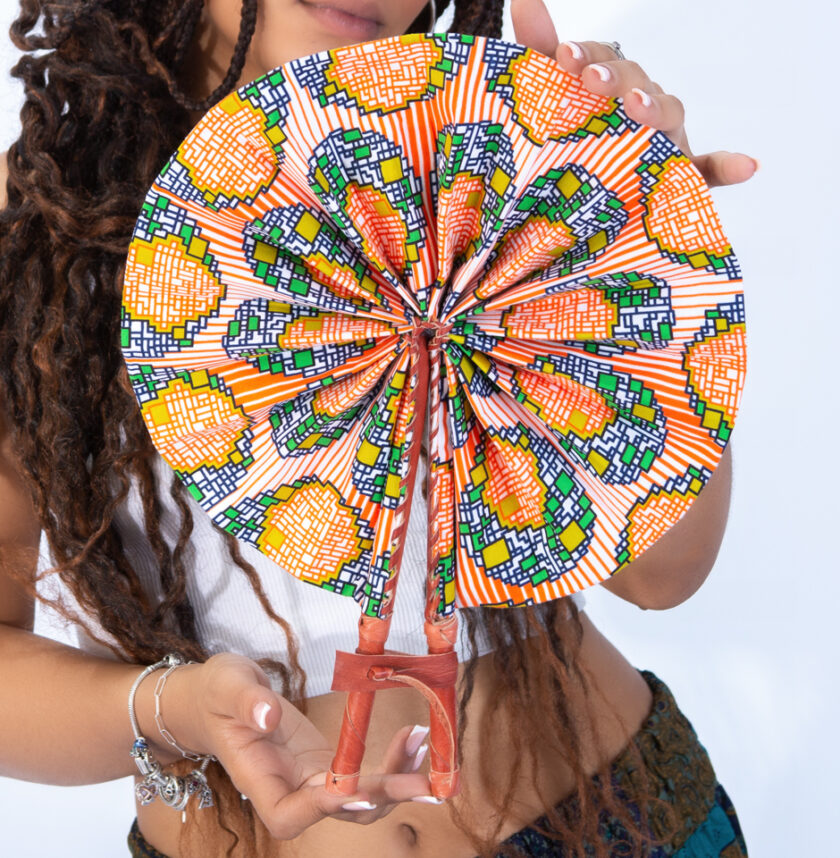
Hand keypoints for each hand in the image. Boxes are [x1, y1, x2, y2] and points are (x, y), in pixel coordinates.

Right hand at [173, 654, 433, 838]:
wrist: (219, 697)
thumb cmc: (217, 693)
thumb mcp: (225, 686)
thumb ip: (247, 702)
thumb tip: (269, 716)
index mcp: (260, 781)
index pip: (291, 813)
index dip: (326, 805)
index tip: (357, 788)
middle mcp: (291, 791)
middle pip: (341, 811)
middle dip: (384, 796)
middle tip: (424, 779)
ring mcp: (313, 781)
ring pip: (362, 799)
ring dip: (398, 780)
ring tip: (424, 746)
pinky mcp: (328, 764)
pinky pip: (365, 774)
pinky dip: (392, 762)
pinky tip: (414, 740)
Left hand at [510, 0, 758, 188]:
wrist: (576, 206)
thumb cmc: (568, 143)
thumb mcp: (546, 99)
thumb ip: (538, 49)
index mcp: (613, 85)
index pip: (604, 59)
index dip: (586, 55)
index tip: (564, 56)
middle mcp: (643, 106)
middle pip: (637, 82)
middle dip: (616, 78)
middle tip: (592, 81)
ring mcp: (666, 140)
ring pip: (668, 115)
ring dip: (657, 108)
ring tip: (639, 109)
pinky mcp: (681, 178)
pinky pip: (708, 173)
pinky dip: (728, 167)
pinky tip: (747, 165)